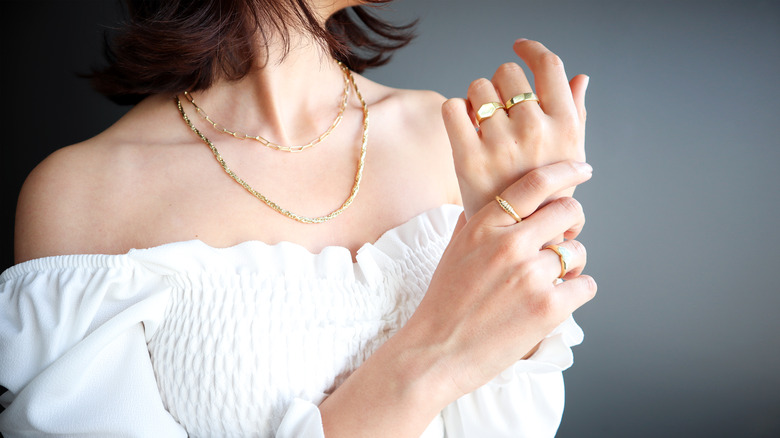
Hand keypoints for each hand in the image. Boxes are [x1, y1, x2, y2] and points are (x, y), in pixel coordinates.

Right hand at [320, 161, 595, 436]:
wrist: (435, 353)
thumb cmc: (442, 304)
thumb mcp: (453, 250)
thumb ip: (475, 222)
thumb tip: (491, 200)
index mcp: (484, 226)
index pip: (535, 183)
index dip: (566, 172)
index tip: (582, 171)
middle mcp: (509, 244)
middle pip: (568, 211)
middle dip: (572, 223)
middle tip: (566, 238)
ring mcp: (530, 275)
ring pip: (579, 252)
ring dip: (572, 264)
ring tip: (552, 280)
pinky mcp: (548, 307)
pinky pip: (586, 285)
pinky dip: (576, 292)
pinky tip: (557, 301)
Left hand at [442, 39, 588, 218]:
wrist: (518, 235)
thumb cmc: (546, 193)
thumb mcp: (570, 154)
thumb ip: (575, 113)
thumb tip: (579, 78)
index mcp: (564, 125)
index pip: (549, 65)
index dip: (532, 49)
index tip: (520, 47)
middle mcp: (534, 131)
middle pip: (508, 72)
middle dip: (501, 84)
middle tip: (501, 107)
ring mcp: (501, 144)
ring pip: (478, 87)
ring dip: (478, 99)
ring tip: (484, 123)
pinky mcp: (469, 159)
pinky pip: (452, 108)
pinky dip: (455, 111)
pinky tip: (464, 127)